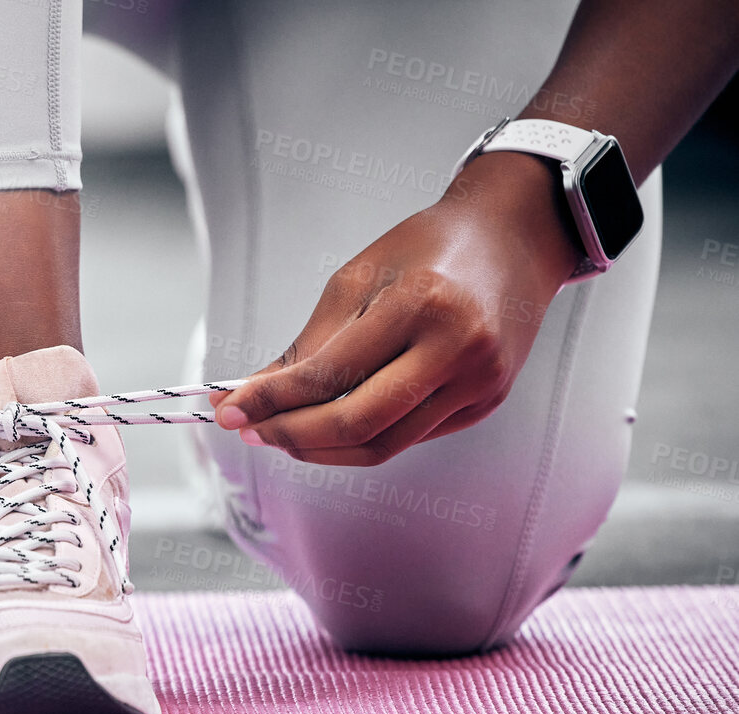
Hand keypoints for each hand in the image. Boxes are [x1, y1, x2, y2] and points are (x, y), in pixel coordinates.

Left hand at [209, 152, 584, 465]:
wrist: (512, 238)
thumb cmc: (426, 248)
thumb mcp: (355, 279)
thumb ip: (307, 346)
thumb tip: (249, 396)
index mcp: (422, 305)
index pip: (330, 376)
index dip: (270, 401)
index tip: (227, 411)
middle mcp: (460, 349)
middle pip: (358, 424)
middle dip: (291, 435)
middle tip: (249, 431)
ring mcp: (481, 382)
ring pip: (384, 444)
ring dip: (322, 449)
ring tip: (279, 434)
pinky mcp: (487, 401)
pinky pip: (411, 437)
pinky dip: (362, 440)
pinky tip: (327, 428)